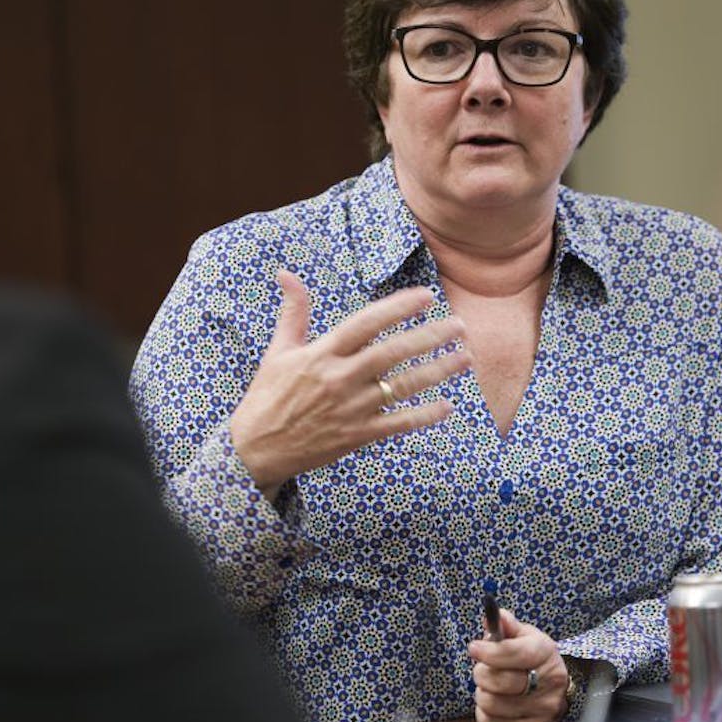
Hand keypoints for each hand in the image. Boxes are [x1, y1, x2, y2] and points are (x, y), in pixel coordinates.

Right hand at [229, 270, 469, 495]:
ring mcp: (350, 408)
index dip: (397, 308)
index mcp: (321, 353)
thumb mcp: (278, 350)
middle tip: (460, 325)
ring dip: (437, 372)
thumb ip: (293, 311)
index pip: (365, 323)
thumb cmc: (268, 395)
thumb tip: (286, 273)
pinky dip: (424, 415)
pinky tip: (447, 406)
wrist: (256, 449)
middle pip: (392, 353)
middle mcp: (339, 378)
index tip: (427, 296)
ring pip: (402, 386)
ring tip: (465, 358)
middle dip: (429, 337)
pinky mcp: (356, 436)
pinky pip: (397, 423)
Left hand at [468, 609, 568, 721]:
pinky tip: (494, 701)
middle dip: (482, 672)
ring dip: (482, 692)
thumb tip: (492, 616)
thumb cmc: (535, 658)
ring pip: (492, 703)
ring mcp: (541, 709)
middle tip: (482, 667)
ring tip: (490, 685)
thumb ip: (507, 626)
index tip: (473, 647)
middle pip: (500, 681)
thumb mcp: (526, 636)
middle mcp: (548, 683)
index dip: (490, 651)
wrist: (557, 688)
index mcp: (546, 653)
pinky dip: (485, 712)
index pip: (517, 653)